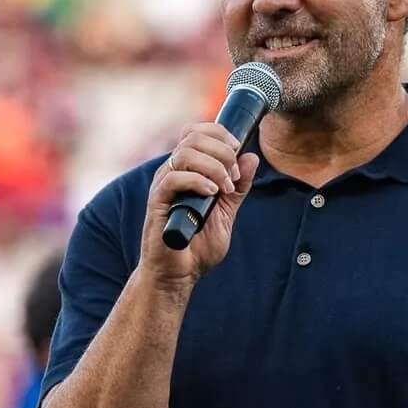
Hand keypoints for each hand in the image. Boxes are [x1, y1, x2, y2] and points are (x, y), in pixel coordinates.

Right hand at [137, 122, 262, 286]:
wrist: (178, 275)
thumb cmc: (197, 247)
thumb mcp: (226, 213)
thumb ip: (237, 187)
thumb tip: (250, 157)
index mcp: (186, 171)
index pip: (197, 132)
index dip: (220, 133)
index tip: (237, 151)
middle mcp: (172, 172)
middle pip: (193, 136)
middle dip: (222, 151)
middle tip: (233, 176)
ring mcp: (163, 186)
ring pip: (185, 153)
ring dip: (213, 167)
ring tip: (224, 189)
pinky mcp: (157, 202)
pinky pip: (173, 178)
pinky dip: (198, 181)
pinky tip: (212, 194)